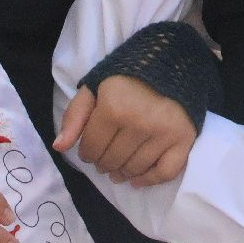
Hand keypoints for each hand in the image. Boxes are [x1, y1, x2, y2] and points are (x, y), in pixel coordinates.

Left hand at [54, 75, 197, 186]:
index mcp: (114, 108)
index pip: (91, 147)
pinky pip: (165, 172)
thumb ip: (75, 116)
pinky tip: (137, 180)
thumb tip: (59, 148)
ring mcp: (163, 133)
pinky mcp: (184, 139)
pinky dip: (149, 180)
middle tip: (103, 159)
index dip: (86, 153)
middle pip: (112, 160)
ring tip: (116, 170)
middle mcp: (139, 123)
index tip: (89, 150)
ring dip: (121, 173)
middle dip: (102, 163)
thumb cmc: (126, 75)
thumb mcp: (94, 88)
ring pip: (135, 168)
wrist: (169, 62)